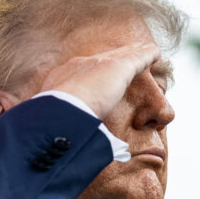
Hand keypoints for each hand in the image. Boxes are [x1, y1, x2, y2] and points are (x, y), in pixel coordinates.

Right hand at [37, 42, 160, 119]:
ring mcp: (99, 64)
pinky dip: (147, 55)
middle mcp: (78, 65)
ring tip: (145, 53)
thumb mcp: (48, 125)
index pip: (79, 72)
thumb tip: (44, 144)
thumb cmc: (50, 123)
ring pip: (121, 55)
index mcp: (60, 78)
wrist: (61, 111)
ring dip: (133, 55)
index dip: (88, 75)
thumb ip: (54, 128)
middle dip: (112, 61)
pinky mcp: (119, 67)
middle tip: (123, 63)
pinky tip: (156, 54)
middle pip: (101, 60)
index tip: (96, 81)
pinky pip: (138, 57)